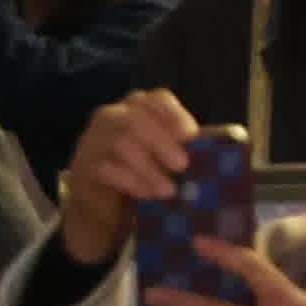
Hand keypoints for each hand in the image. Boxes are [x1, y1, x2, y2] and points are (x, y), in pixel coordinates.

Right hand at [56, 87, 197, 260]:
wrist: (101, 207)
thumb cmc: (140, 176)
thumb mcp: (162, 157)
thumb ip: (181, 148)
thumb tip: (221, 150)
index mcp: (136, 107)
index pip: (156, 98)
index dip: (174, 114)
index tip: (190, 136)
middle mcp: (112, 116)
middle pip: (137, 118)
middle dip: (163, 142)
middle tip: (183, 166)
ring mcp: (94, 139)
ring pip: (122, 143)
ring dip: (149, 168)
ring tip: (168, 190)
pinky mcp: (84, 165)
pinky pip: (107, 168)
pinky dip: (131, 182)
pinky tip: (146, 195)